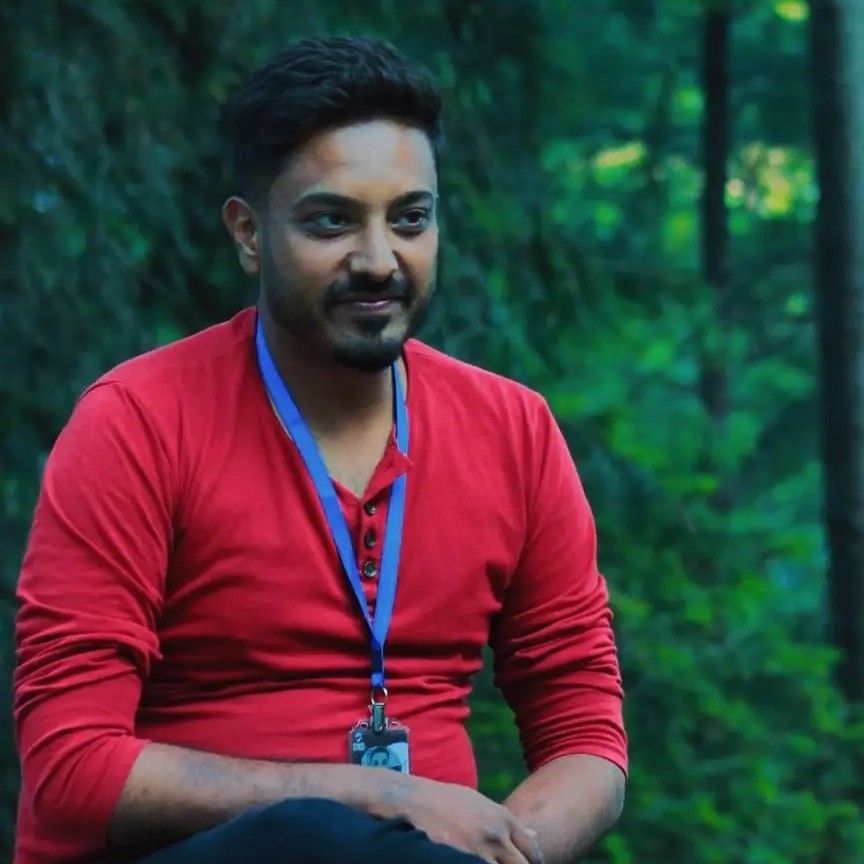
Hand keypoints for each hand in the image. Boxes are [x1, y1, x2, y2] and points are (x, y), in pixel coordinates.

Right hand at [398, 777, 544, 863]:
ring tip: (485, 861)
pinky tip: (465, 863)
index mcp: (503, 818)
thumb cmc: (444, 801)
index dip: (528, 862)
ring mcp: (478, 851)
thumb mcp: (479, 804)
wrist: (412, 801)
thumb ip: (506, 822)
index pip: (532, 851)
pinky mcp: (460, 861)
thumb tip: (533, 836)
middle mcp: (496, 836)